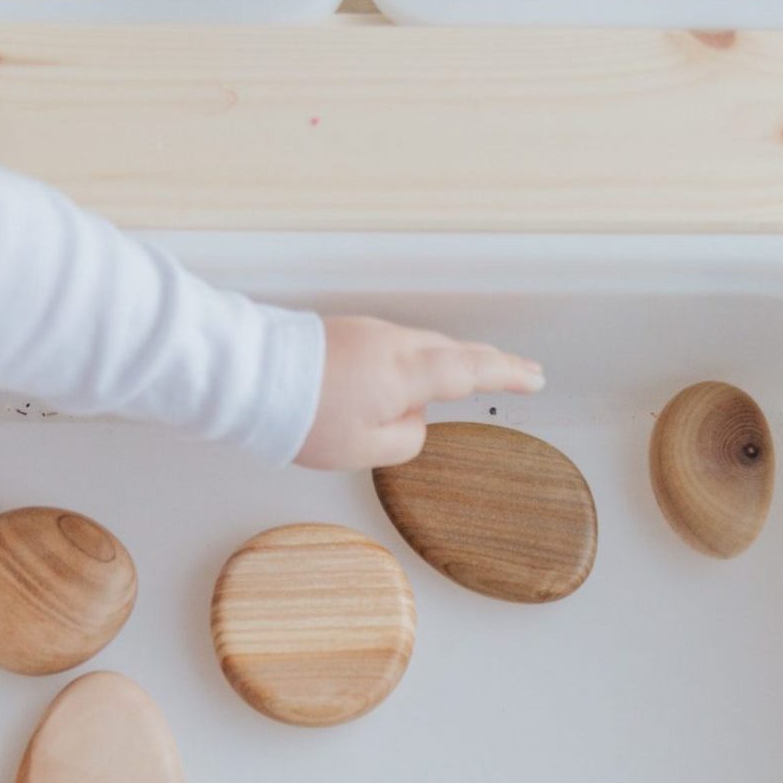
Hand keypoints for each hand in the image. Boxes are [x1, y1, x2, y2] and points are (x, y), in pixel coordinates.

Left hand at [294, 315, 543, 469]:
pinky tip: (404, 380)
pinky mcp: (346, 332)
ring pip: (421, 346)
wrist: (247, 375)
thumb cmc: (302, 415)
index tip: (535, 378)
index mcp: (406, 372)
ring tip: (465, 378)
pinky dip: (412, 360)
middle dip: (488, 362)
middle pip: (452, 350)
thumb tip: (415, 420)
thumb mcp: (362, 450)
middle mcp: (393, 344)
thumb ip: (403, 439)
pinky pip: (394, 346)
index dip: (507, 375)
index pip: (471, 371)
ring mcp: (368, 332)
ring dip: (446, 361)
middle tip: (519, 371)